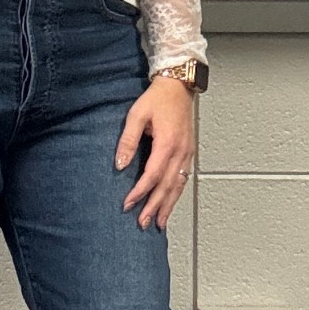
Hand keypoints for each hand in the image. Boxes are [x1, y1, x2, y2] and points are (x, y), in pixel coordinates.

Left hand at [115, 76, 194, 231]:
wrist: (178, 86)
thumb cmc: (158, 98)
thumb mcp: (136, 115)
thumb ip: (127, 141)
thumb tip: (120, 165)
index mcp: (167, 143)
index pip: (152, 175)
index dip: (140, 192)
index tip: (128, 204)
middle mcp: (180, 152)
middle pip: (167, 186)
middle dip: (154, 207)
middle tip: (142, 223)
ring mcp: (187, 153)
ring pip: (178, 186)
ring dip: (168, 206)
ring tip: (158, 222)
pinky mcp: (188, 153)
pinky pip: (183, 179)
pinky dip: (176, 194)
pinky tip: (170, 204)